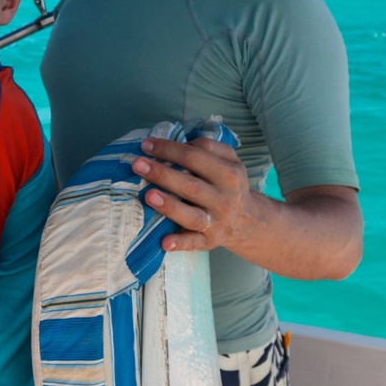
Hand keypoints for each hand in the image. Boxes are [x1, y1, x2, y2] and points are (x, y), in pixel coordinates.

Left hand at [129, 135, 261, 255]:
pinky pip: (194, 243)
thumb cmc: (228, 184)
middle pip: (191, 185)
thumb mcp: (230, 161)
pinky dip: (180, 243)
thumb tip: (179, 142)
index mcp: (229, 174)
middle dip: (162, 174)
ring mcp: (217, 222)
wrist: (248, 220)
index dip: (169, 149)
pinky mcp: (210, 241)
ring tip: (148, 195)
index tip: (146, 144)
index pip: (196, 157)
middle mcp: (224, 199)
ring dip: (170, 206)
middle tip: (137, 164)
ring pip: (192, 215)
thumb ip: (209, 147)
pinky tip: (164, 242)